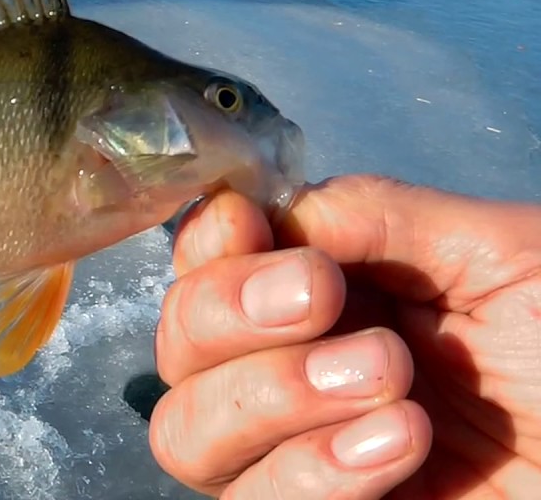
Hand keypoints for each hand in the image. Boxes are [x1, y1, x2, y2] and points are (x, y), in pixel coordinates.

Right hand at [150, 175, 540, 497]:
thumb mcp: (504, 252)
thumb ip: (382, 217)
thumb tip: (278, 210)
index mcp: (334, 295)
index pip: (204, 267)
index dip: (206, 249)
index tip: (253, 229)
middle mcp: (298, 373)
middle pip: (177, 352)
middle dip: (230, 318)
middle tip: (327, 305)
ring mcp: (305, 458)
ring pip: (188, 438)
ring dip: (267, 400)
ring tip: (389, 388)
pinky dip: (308, 476)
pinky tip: (397, 448)